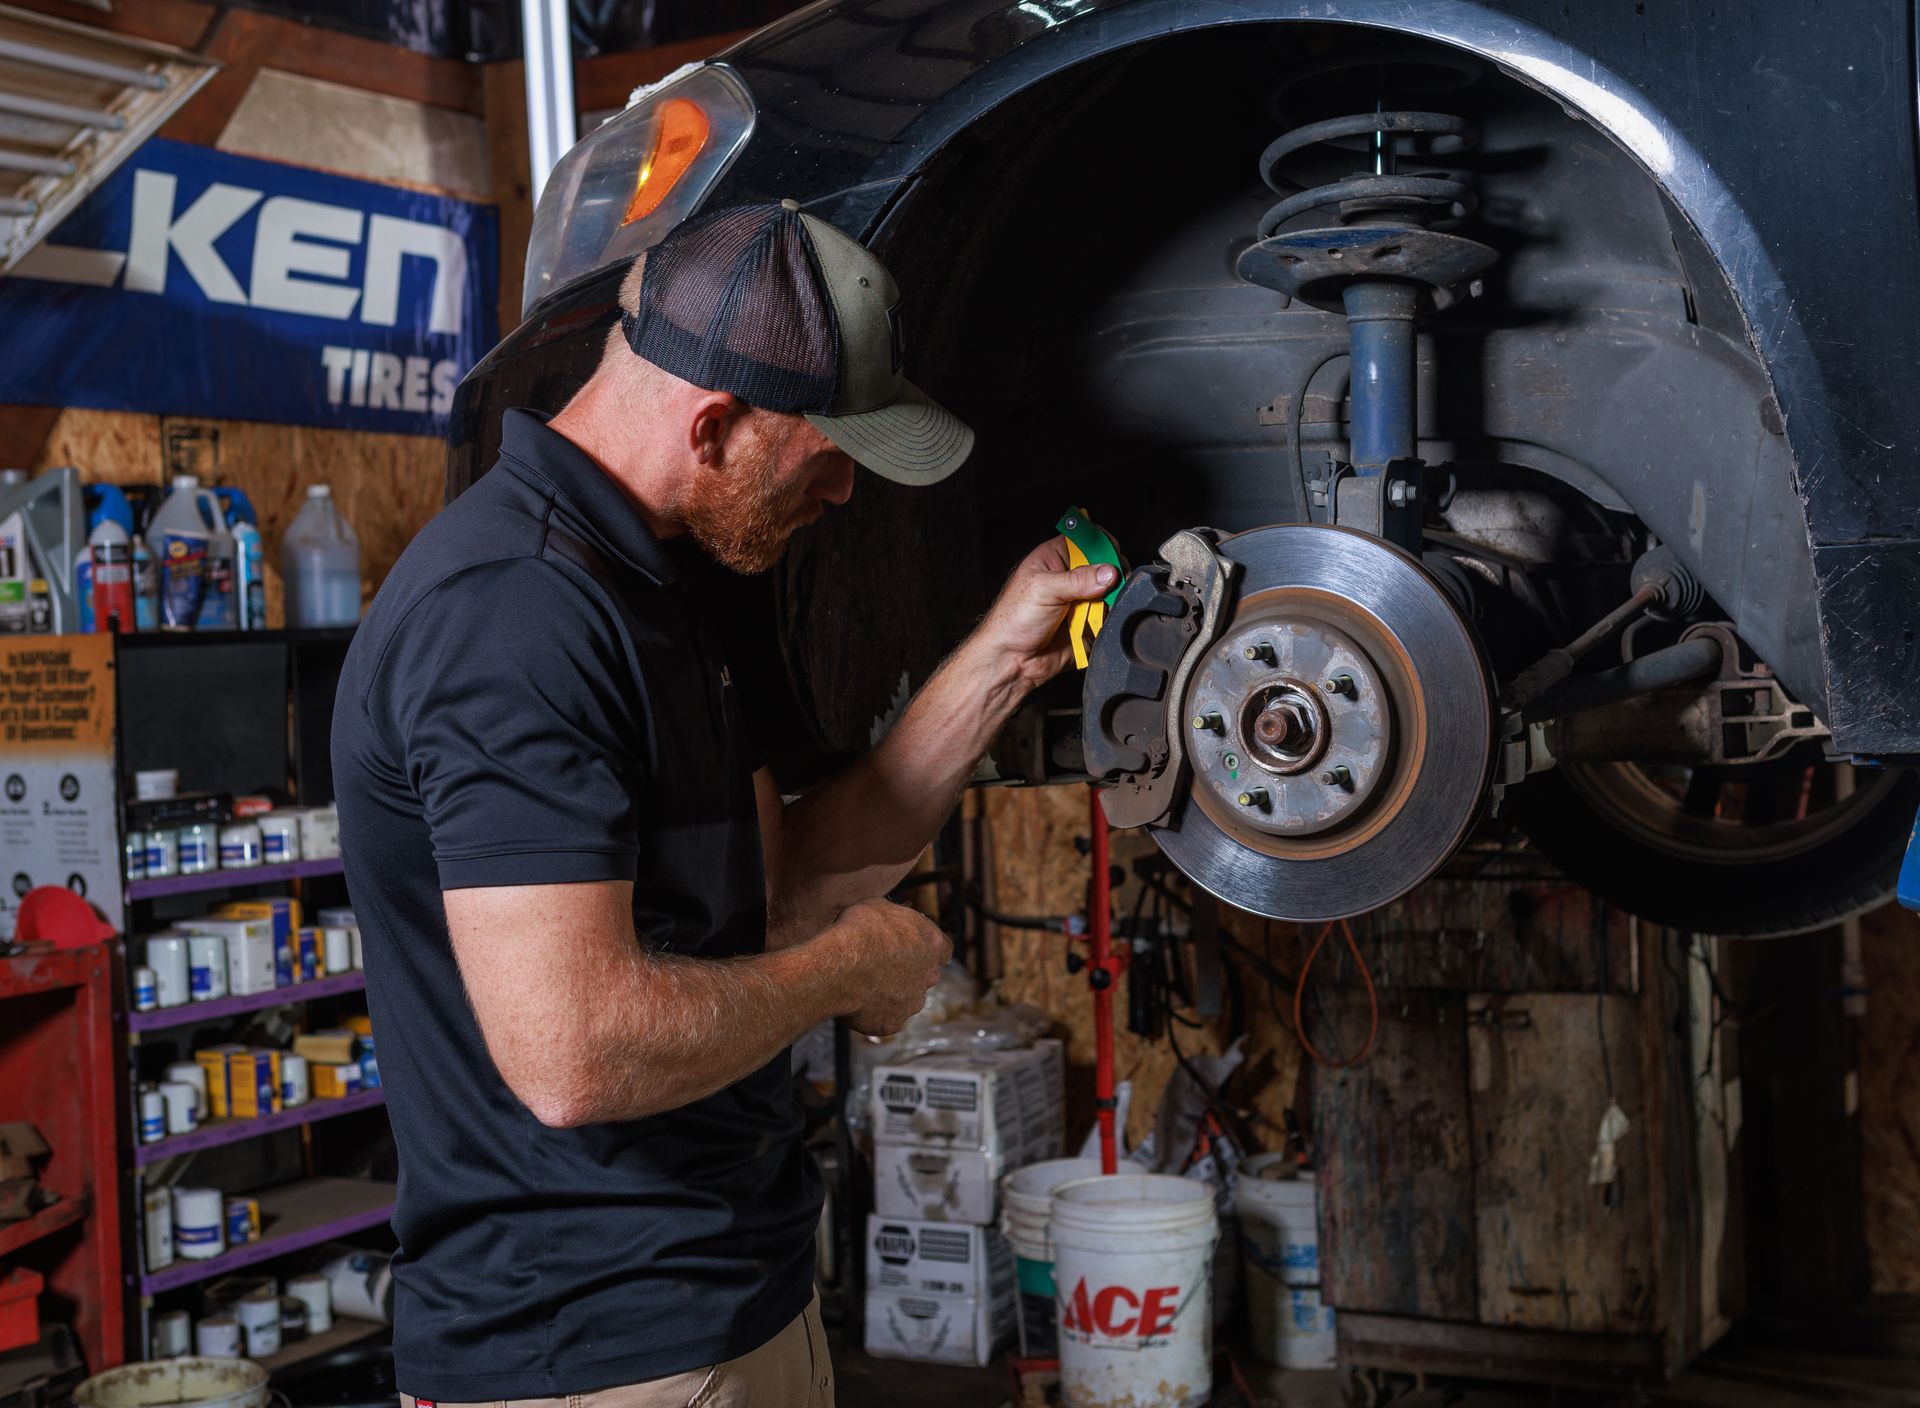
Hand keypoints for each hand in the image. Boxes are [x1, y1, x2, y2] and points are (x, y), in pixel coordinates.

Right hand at [828, 898, 951, 1037]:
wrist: (840, 965)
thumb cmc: (859, 930)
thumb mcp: (878, 908)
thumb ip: (894, 920)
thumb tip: (889, 924)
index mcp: (932, 943)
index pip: (943, 948)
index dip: (925, 947)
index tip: (910, 946)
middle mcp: (929, 976)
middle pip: (925, 976)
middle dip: (909, 972)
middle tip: (881, 965)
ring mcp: (912, 1003)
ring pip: (907, 1000)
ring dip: (892, 994)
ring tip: (864, 984)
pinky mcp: (892, 1023)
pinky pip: (885, 1018)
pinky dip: (873, 1012)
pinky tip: (855, 1000)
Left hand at [975, 536, 1119, 687]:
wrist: (1013, 660)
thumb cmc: (1013, 620)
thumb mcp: (1043, 590)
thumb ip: (1078, 579)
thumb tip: (1108, 572)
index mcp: (1055, 558)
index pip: (1087, 539)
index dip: (1102, 543)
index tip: (1110, 555)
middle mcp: (1070, 577)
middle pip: (1106, 565)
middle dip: (1112, 575)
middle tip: (1109, 585)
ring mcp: (1081, 600)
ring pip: (1112, 592)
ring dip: (1110, 600)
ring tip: (1098, 608)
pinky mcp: (1089, 623)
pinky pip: (1110, 617)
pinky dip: (1110, 619)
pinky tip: (1097, 623)